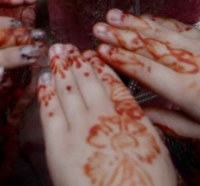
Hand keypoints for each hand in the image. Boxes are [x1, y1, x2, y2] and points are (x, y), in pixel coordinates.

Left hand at [37, 45, 174, 185]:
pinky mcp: (58, 145)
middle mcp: (104, 116)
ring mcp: (79, 129)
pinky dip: (46, 92)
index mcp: (131, 116)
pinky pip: (50, 112)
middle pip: (88, 80)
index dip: (100, 66)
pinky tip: (44, 80)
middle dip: (76, 61)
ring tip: (55, 53)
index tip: (93, 54)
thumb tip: (133, 116)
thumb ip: (141, 128)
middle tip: (67, 47)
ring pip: (67, 90)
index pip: (113, 83)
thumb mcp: (156, 152)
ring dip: (60, 68)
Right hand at [93, 10, 199, 163]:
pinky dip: (159, 21)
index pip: (146, 70)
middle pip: (149, 45)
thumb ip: (169, 122)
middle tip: (97, 26)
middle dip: (120, 35)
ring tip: (113, 15)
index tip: (100, 51)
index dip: (121, 59)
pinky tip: (144, 17)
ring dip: (135, 23)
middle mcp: (193, 65)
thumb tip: (139, 112)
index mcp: (188, 91)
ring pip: (162, 32)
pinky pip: (179, 27)